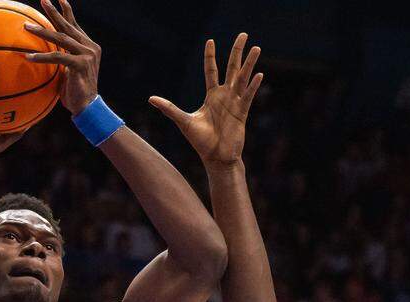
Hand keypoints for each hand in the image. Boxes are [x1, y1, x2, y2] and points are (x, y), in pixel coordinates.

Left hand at [24, 0, 99, 113]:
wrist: (88, 107)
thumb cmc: (75, 93)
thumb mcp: (68, 72)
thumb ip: (62, 59)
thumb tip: (45, 54)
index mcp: (88, 47)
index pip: (75, 25)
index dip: (66, 11)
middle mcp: (89, 47)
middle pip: (68, 26)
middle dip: (54, 12)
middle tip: (43, 0)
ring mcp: (86, 55)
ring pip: (61, 38)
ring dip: (42, 31)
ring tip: (26, 26)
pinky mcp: (81, 64)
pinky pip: (58, 57)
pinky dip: (42, 56)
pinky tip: (28, 56)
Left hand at [150, 34, 263, 166]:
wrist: (216, 158)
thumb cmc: (201, 141)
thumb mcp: (183, 121)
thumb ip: (169, 108)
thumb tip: (151, 99)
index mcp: (212, 96)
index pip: (211, 70)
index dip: (210, 56)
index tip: (210, 41)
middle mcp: (225, 96)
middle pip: (232, 68)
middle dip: (236, 52)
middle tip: (243, 35)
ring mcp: (235, 103)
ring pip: (243, 78)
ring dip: (249, 64)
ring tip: (255, 47)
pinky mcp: (242, 113)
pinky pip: (247, 96)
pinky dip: (252, 86)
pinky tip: (258, 74)